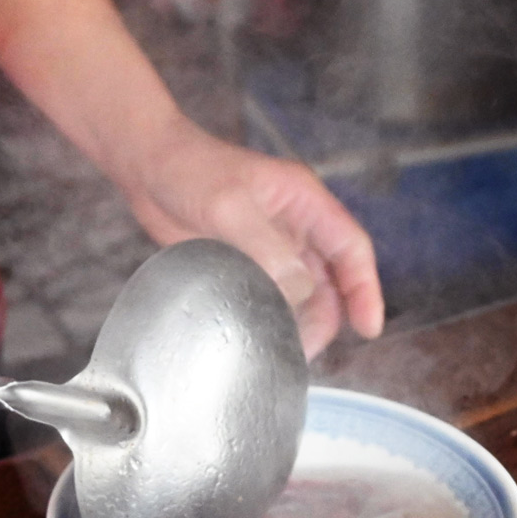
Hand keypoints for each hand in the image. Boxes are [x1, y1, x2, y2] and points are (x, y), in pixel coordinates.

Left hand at [119, 118, 382, 358]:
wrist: (147, 168)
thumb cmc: (189, 170)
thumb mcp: (229, 207)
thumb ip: (266, 248)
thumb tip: (300, 291)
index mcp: (305, 201)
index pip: (351, 248)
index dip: (365, 289)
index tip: (368, 327)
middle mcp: (295, 225)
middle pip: (331, 278)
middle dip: (328, 317)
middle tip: (307, 350)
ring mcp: (272, 245)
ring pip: (302, 292)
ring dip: (299, 320)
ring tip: (284, 349)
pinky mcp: (246, 261)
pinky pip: (271, 294)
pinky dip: (272, 315)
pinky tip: (261, 335)